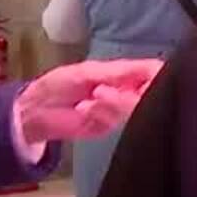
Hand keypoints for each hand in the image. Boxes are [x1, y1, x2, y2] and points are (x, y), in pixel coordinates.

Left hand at [15, 59, 163, 144]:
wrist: (36, 112)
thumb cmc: (59, 85)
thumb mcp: (88, 72)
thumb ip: (120, 72)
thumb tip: (152, 71)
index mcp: (125, 73)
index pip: (154, 72)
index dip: (159, 77)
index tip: (150, 83)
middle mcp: (128, 90)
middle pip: (150, 94)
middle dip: (127, 96)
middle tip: (101, 93)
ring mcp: (121, 109)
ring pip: (136, 110)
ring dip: (110, 106)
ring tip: (88, 102)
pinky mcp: (111, 126)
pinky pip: (118, 122)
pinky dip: (101, 115)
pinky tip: (85, 111)